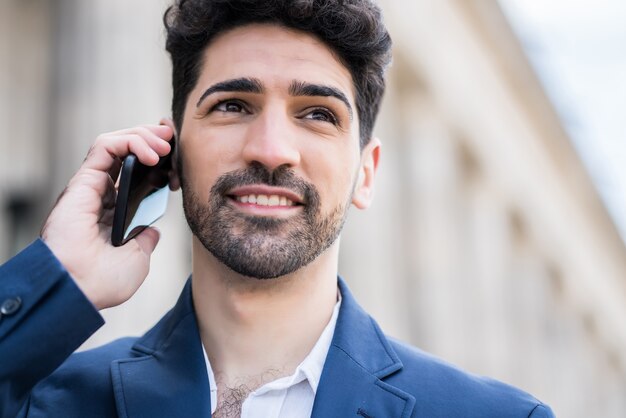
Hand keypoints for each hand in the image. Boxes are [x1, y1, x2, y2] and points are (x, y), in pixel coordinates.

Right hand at [41, 124, 173, 309]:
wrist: (79, 288)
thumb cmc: (102, 281)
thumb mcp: (137, 259)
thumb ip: (144, 240)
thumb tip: (151, 230)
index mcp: (112, 214)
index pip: (135, 176)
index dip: (158, 166)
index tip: (178, 172)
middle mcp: (100, 196)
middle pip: (127, 155)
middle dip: (154, 142)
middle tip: (175, 143)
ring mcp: (91, 186)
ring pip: (116, 143)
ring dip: (144, 136)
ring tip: (166, 146)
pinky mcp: (83, 180)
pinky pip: (105, 145)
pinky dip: (130, 141)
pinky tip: (151, 154)